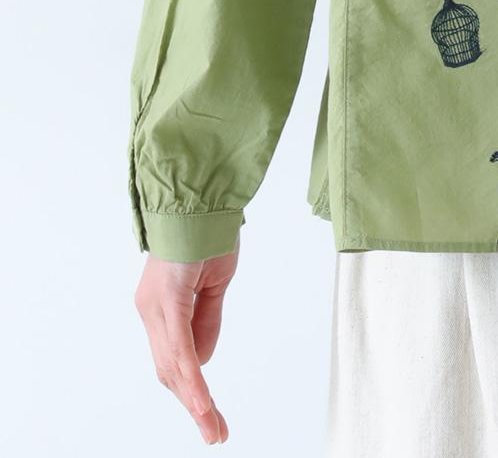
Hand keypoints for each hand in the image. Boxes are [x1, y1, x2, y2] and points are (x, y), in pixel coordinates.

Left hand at [133, 238, 239, 443]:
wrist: (203, 196)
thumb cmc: (209, 232)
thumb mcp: (214, 283)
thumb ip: (206, 320)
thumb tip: (202, 360)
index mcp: (161, 306)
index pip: (172, 359)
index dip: (190, 389)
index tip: (208, 415)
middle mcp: (151, 310)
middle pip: (169, 370)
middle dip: (193, 405)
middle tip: (214, 432)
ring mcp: (155, 306)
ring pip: (173, 366)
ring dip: (195, 401)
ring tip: (214, 428)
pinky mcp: (167, 300)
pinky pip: (180, 349)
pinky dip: (192, 379)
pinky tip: (202, 403)